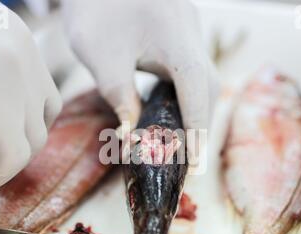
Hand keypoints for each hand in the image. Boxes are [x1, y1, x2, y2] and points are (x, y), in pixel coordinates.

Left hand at [61, 0, 217, 162]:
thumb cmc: (94, 11)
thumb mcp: (102, 59)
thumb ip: (121, 98)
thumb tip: (132, 137)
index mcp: (173, 35)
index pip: (195, 84)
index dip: (197, 121)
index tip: (194, 153)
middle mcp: (189, 30)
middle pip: (207, 83)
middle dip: (201, 120)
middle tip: (190, 153)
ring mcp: (188, 28)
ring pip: (203, 75)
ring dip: (196, 107)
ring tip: (184, 137)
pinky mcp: (181, 30)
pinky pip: (193, 66)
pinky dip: (188, 92)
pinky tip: (175, 107)